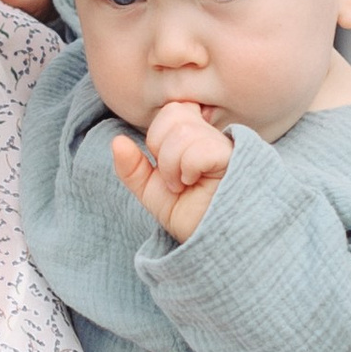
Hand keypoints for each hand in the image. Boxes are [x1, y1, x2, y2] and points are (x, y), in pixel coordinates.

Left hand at [109, 99, 230, 242]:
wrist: (213, 241)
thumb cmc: (190, 217)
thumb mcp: (152, 192)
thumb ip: (132, 168)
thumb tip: (117, 141)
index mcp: (195, 137)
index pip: (171, 110)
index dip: (158, 137)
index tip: (166, 167)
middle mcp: (211, 136)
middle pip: (174, 112)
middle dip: (161, 148)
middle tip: (173, 177)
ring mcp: (224, 145)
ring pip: (183, 131)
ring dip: (172, 165)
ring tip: (183, 184)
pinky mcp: (233, 157)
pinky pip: (200, 148)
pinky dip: (188, 168)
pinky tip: (195, 183)